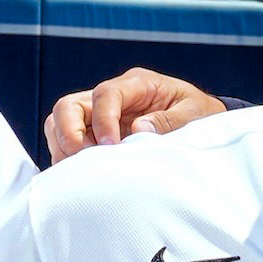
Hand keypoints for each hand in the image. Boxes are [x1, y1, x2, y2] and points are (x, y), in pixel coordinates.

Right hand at [44, 69, 224, 158]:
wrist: (202, 122)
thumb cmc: (199, 115)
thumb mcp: (194, 114)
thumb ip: (169, 122)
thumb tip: (137, 130)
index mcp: (137, 84)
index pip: (105, 93)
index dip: (103, 120)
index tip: (112, 146)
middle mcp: (112, 97)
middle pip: (69, 106)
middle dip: (68, 133)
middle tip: (83, 159)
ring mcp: (99, 116)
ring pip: (60, 124)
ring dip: (65, 148)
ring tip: (84, 172)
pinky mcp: (94, 136)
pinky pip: (66, 143)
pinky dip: (68, 159)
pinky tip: (85, 177)